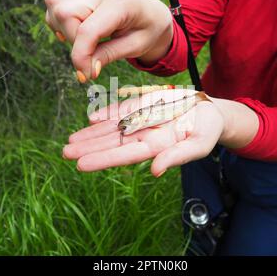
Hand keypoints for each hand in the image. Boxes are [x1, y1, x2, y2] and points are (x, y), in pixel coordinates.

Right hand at [44, 0, 172, 81]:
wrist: (151, 15)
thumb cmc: (147, 30)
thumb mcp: (136, 47)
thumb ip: (110, 55)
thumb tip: (87, 70)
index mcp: (121, 4)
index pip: (88, 29)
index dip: (81, 56)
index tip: (86, 76)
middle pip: (65, 13)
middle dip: (73, 42)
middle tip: (91, 56)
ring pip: (56, 4)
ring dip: (64, 30)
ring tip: (86, 43)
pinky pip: (56, 3)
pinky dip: (59, 22)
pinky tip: (76, 33)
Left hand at [62, 89, 224, 176]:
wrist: (210, 111)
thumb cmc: (208, 130)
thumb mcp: (198, 144)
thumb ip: (177, 156)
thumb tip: (155, 171)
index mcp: (157, 146)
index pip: (125, 155)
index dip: (104, 159)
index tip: (81, 165)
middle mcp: (145, 134)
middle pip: (112, 143)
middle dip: (89, 148)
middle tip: (65, 153)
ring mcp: (143, 120)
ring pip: (112, 128)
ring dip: (91, 134)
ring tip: (70, 142)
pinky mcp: (145, 106)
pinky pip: (123, 110)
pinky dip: (107, 114)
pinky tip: (92, 119)